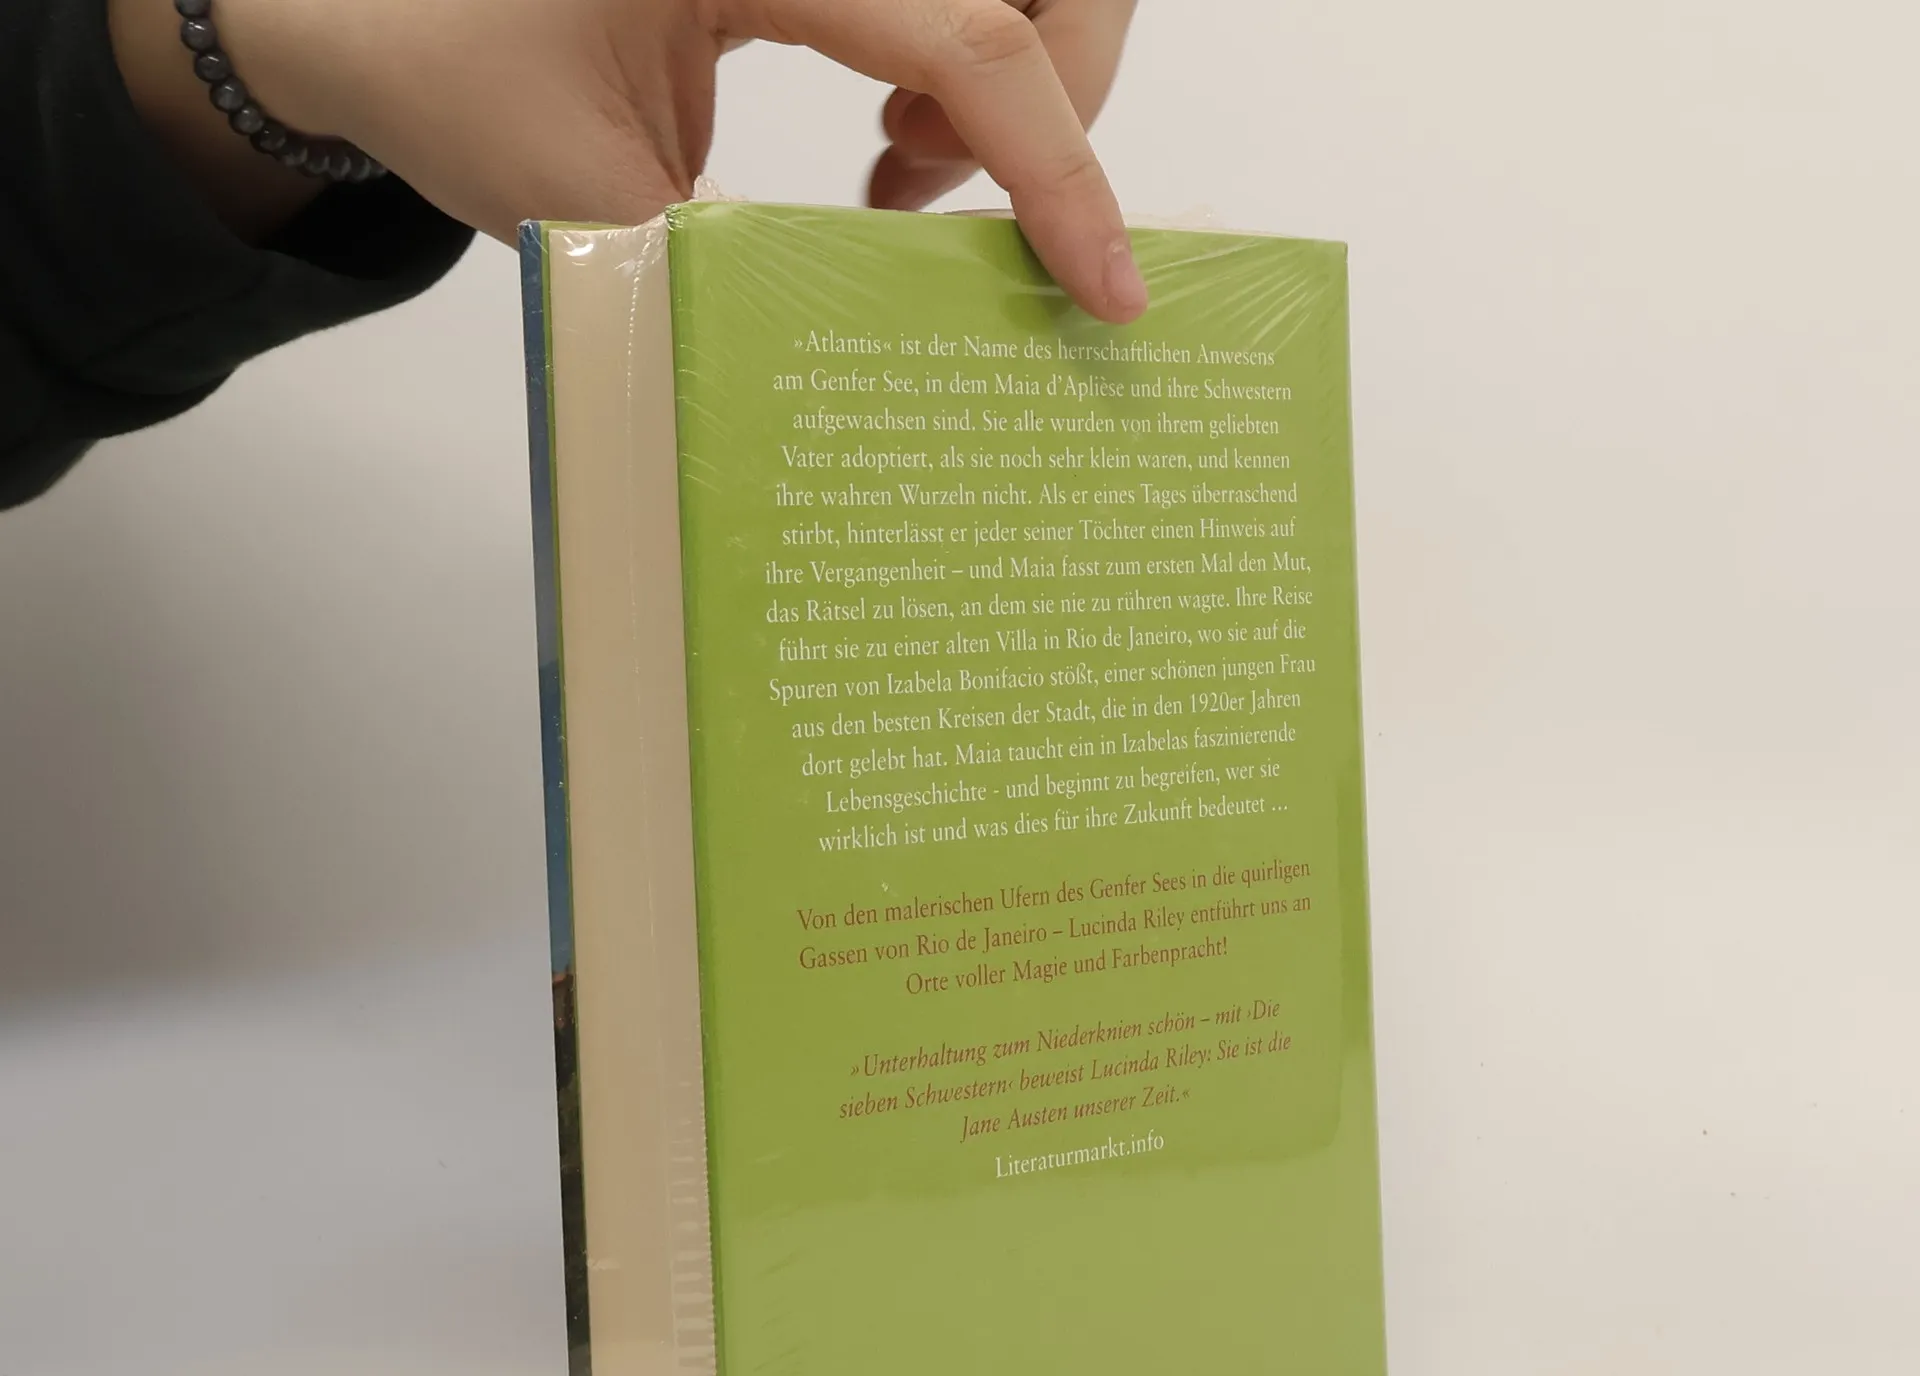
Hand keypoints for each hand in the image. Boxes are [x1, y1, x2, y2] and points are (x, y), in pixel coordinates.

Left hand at [184, 0, 1144, 321]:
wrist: (360, 9)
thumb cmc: (447, 71)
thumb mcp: (592, 198)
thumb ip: (748, 270)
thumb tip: (878, 345)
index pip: (970, 28)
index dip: (1058, 164)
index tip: (1104, 285)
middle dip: (1054, 92)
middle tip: (955, 197)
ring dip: (1006, 80)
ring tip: (910, 176)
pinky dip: (961, 72)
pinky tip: (894, 143)